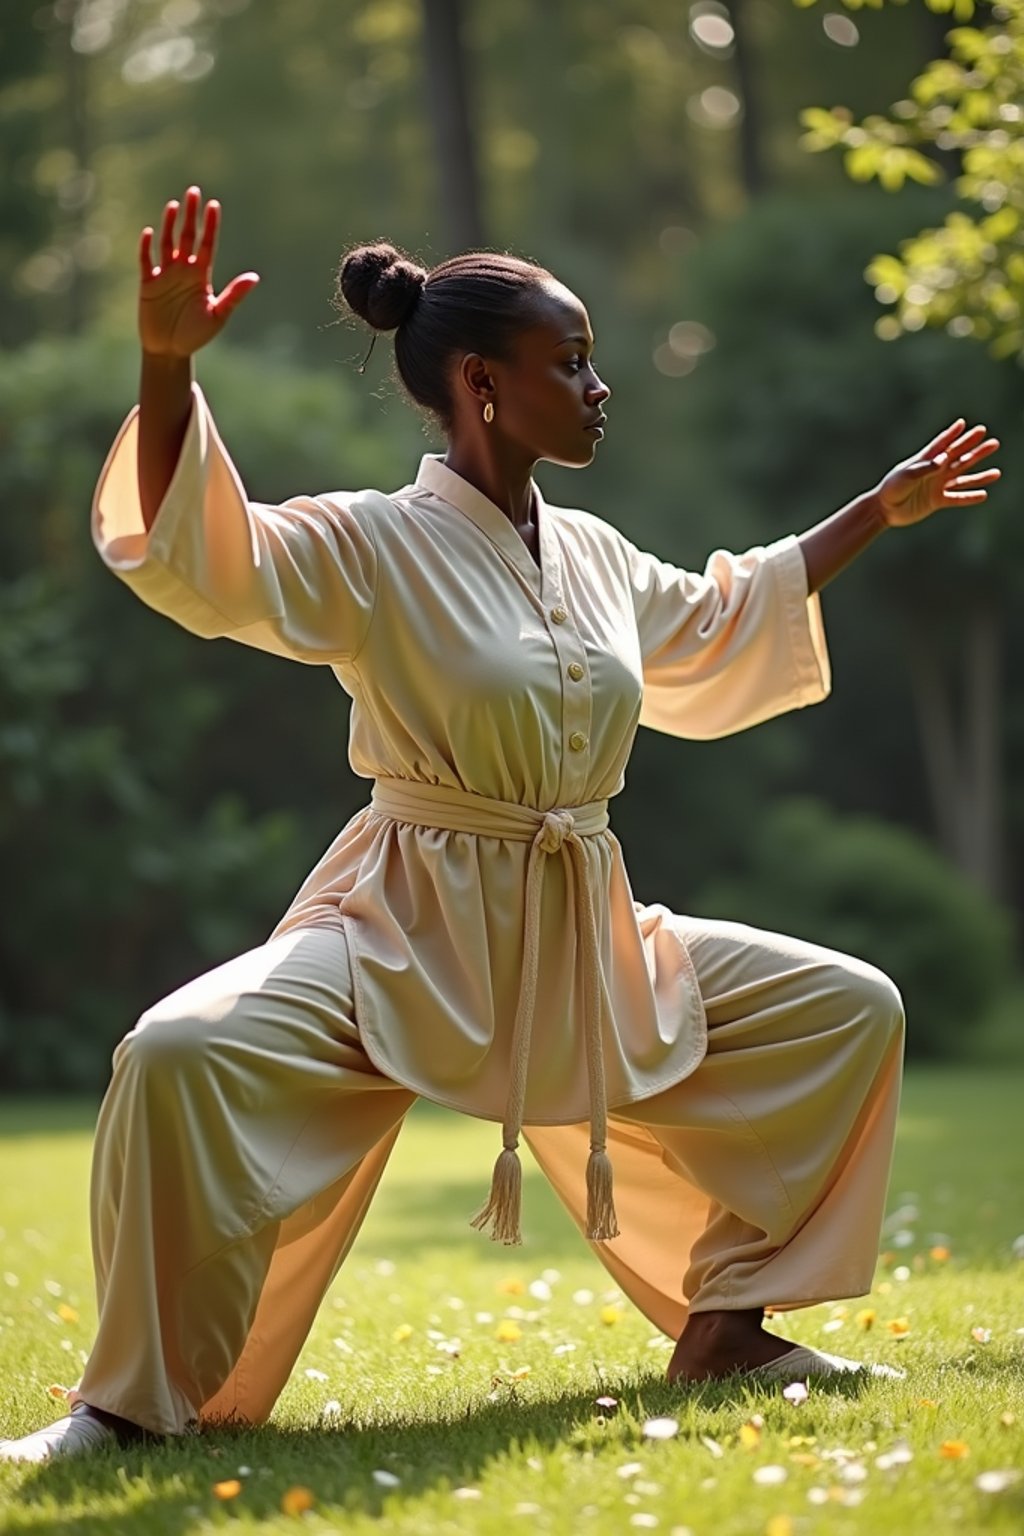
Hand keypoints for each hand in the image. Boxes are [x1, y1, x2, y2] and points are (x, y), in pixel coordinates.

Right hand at [138, 185, 258, 357]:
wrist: (170, 351)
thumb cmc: (196, 335)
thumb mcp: (217, 315)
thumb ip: (234, 295)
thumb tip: (254, 277)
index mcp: (202, 275)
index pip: (207, 244)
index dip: (210, 225)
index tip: (214, 206)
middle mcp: (184, 270)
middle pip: (187, 236)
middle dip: (191, 215)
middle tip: (194, 191)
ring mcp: (165, 275)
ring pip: (167, 243)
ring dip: (169, 224)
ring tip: (174, 205)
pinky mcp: (148, 284)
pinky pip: (146, 261)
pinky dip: (146, 247)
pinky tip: (149, 232)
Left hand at [875, 419, 1000, 528]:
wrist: (884, 510)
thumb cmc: (892, 488)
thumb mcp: (906, 476)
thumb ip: (925, 467)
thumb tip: (944, 459)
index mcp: (926, 460)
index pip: (943, 444)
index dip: (953, 434)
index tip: (963, 424)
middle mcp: (935, 471)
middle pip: (960, 458)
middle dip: (976, 450)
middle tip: (994, 442)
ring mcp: (937, 485)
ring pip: (963, 478)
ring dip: (980, 475)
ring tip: (997, 472)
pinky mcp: (937, 501)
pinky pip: (956, 498)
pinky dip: (969, 497)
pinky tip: (983, 495)